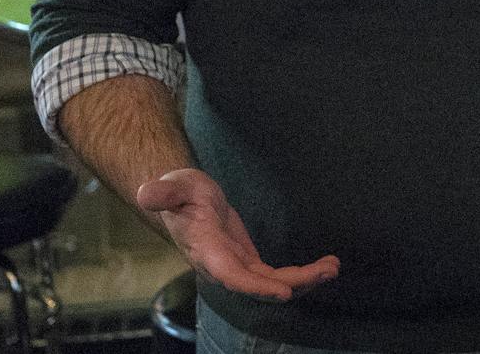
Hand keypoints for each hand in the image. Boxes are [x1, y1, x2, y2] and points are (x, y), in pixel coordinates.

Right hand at [136, 169, 339, 300]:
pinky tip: (325, 266)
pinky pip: (276, 276)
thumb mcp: (173, 186)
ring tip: (334, 267)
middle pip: (260, 285)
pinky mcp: (248, 262)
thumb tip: (146, 192)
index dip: (256, 287)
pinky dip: (301, 274)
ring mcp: (236, 267)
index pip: (232, 275)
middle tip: (328, 272)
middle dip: (294, 283)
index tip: (284, 292)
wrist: (182, 201)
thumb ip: (164, 192)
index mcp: (207, 251)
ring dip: (305, 280)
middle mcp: (222, 267)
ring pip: (273, 283)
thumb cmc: (179, 193)